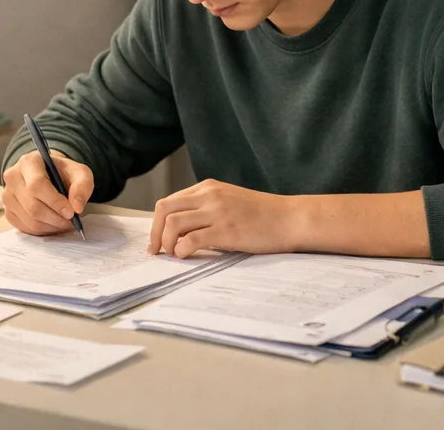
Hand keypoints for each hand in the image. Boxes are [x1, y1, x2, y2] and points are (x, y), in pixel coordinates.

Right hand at [2, 149, 93, 234]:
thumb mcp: (79, 173)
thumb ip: (82, 186)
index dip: (55, 202)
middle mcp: (13, 177)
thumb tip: (77, 207)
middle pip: (32, 205)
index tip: (71, 212)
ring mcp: (7, 195)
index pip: (37, 185)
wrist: (50, 175)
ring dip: (50, 226)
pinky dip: (42, 230)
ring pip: (29, 219)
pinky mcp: (8, 211)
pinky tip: (53, 224)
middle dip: (55, 218)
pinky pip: (24, 227)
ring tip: (64, 223)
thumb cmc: (63, 173)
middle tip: (71, 221)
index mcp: (29, 162)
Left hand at [149, 179, 302, 258]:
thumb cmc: (262, 214)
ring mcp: (217, 212)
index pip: (169, 201)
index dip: (156, 223)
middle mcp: (209, 195)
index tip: (156, 241)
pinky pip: (191, 239)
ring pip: (173, 224)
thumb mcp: (229, 201)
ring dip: (166, 242)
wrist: (289, 218)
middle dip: (154, 233)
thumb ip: (206, 209)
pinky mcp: (226, 230)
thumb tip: (179, 231)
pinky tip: (186, 255)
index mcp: (208, 187)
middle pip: (165, 210)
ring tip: (173, 255)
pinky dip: (181, 250)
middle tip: (156, 251)